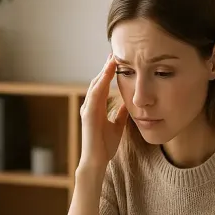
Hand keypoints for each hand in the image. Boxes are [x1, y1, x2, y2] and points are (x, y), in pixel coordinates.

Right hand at [78, 54, 129, 171]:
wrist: (96, 161)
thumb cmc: (104, 146)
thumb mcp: (117, 126)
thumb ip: (120, 114)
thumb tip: (127, 103)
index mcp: (97, 108)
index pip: (103, 86)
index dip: (109, 73)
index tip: (117, 60)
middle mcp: (90, 106)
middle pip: (98, 82)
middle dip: (106, 68)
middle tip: (114, 53)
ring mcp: (87, 110)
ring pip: (95, 86)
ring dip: (103, 72)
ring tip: (111, 59)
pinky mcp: (88, 115)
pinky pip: (94, 96)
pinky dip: (100, 84)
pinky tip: (106, 75)